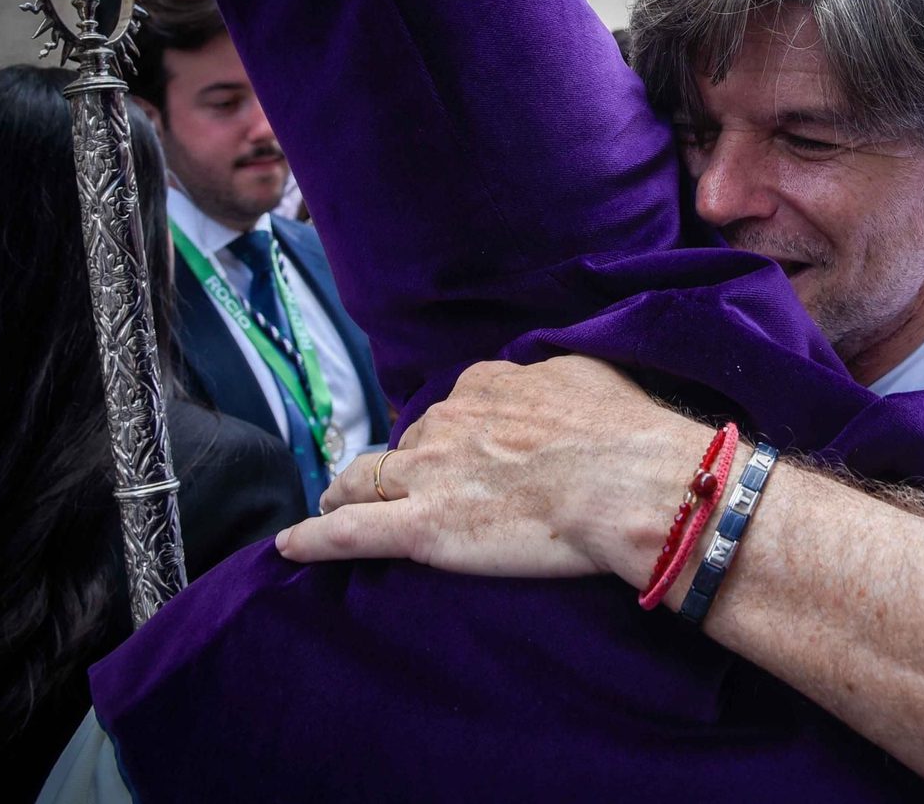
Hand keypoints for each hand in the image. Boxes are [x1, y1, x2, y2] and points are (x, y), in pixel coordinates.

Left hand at [277, 356, 713, 579]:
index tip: (452, 451)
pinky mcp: (422, 528)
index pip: (451, 408)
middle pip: (405, 445)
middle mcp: (449, 421)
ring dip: (345, 494)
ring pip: (364, 481)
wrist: (630, 482)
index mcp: (486, 385)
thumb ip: (549, 380)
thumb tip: (547, 387)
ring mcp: (429, 474)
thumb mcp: (586, 376)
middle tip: (396, 488)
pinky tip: (292, 546)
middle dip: (398, 465)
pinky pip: (350, 534)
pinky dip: (315, 540)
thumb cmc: (625, 433)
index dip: (447, 435)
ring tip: (333, 508)